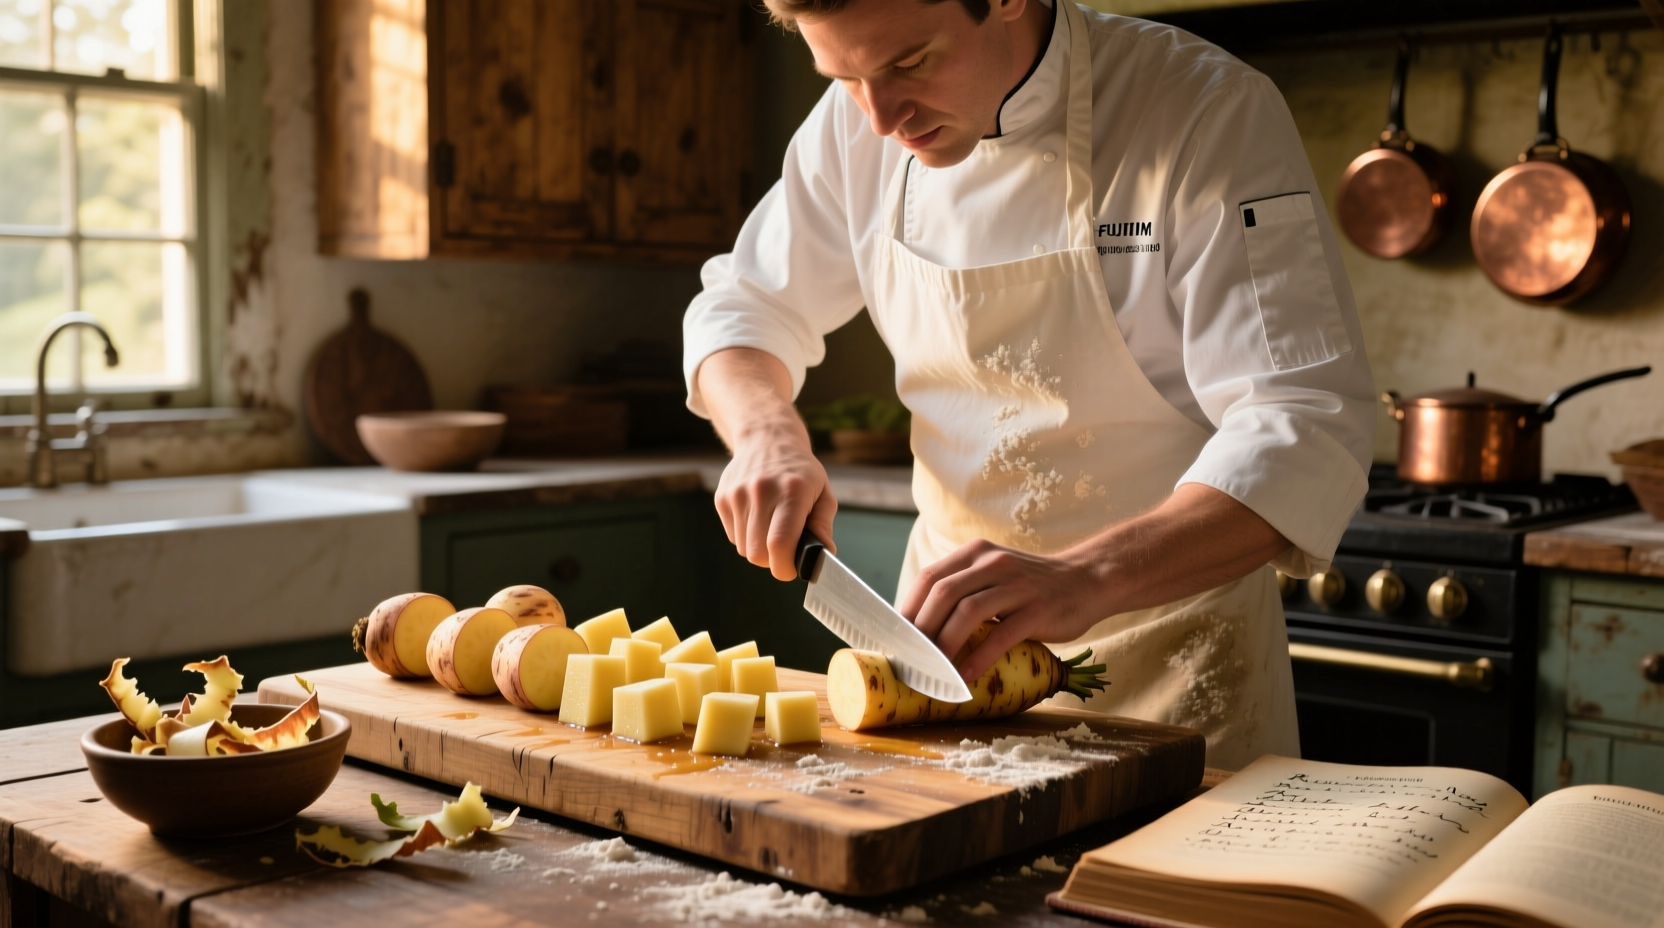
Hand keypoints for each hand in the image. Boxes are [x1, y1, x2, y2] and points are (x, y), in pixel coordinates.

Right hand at [697, 348, 839, 579]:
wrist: (767, 438)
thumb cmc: (800, 472)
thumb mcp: (823, 493)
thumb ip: (823, 526)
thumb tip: (823, 556)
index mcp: (792, 491)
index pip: (780, 543)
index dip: (785, 567)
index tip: (792, 568)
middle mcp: (761, 491)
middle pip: (757, 554)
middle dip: (772, 561)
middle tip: (785, 551)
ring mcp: (737, 494)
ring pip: (743, 549)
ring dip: (759, 548)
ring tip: (771, 527)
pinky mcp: (722, 497)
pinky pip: (733, 536)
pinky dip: (746, 536)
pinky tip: (757, 517)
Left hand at [898, 539, 1110, 682]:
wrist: (1088, 580)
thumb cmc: (1031, 586)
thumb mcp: (993, 574)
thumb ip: (963, 589)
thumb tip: (919, 626)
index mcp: (976, 553)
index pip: (929, 577)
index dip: (907, 609)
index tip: (895, 638)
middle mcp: (993, 563)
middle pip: (942, 593)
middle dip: (920, 630)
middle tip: (909, 659)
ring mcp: (1016, 586)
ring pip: (967, 612)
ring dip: (944, 645)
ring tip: (933, 671)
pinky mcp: (1037, 610)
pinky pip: (1001, 636)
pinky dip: (979, 658)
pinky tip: (967, 677)